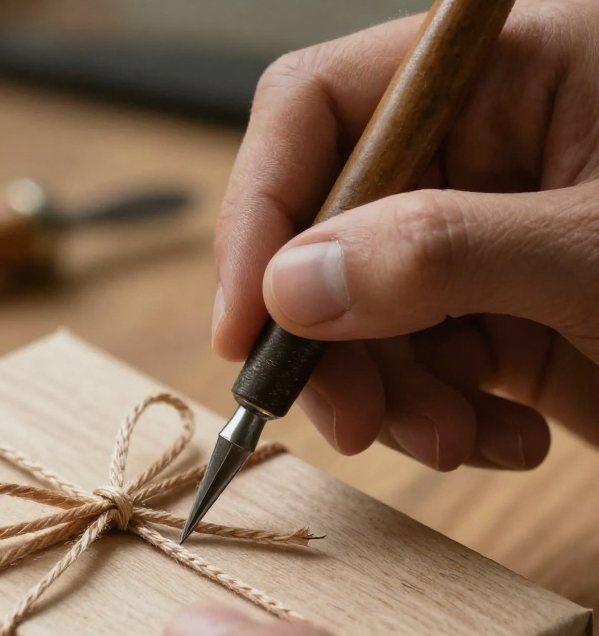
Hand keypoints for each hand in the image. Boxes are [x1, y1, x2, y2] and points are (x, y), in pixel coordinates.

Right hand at [213, 0, 598, 470]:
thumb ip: (443, 253)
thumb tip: (290, 286)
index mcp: (510, 72)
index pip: (321, 111)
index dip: (262, 213)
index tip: (246, 326)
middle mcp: (481, 150)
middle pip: (326, 234)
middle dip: (330, 341)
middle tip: (353, 423)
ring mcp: (480, 244)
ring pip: (360, 319)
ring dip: (390, 396)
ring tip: (453, 443)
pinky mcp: (494, 320)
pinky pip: (416, 369)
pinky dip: (441, 419)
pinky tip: (503, 439)